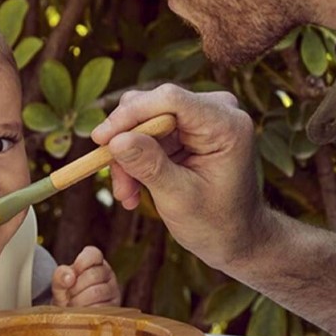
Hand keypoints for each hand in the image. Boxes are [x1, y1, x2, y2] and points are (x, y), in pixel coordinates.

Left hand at [51, 246, 120, 307]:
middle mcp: (107, 273)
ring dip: (79, 300)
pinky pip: (100, 308)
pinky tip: (80, 313)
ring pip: (97, 292)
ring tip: (72, 305)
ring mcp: (113, 290)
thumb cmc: (66, 295)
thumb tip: (69, 277)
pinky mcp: (114, 307)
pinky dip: (86, 311)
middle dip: (76, 287)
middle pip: (94, 275)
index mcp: (95, 262)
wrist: (71, 317)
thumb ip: (60, 276)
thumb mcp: (59, 284)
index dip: (81, 263)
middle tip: (68, 295)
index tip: (71, 275)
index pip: (94, 254)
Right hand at [91, 83, 263, 272]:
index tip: (100, 139)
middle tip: (118, 185)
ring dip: (127, 159)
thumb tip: (115, 140)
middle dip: (126, 145)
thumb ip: (149, 166)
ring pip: (141, 122)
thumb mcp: (179, 198)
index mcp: (226, 124)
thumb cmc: (216, 222)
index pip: (170, 99)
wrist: (234, 237)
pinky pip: (145, 134)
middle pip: (150, 107)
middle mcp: (214, 110)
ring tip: (128, 195)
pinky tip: (134, 191)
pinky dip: (135, 161)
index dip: (130, 114)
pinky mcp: (184, 129)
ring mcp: (199, 117)